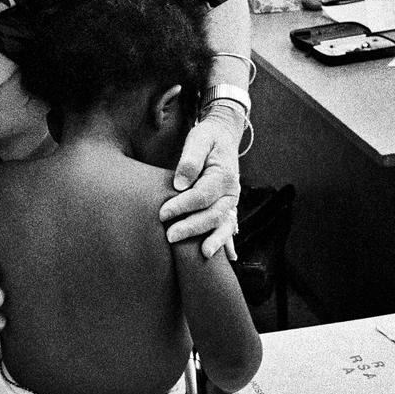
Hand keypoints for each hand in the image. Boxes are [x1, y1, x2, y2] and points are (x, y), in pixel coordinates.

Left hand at [159, 103, 242, 258]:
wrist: (223, 136)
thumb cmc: (207, 138)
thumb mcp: (198, 139)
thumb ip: (189, 160)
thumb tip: (180, 184)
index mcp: (224, 175)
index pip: (201, 195)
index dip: (181, 206)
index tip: (162, 213)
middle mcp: (232, 191)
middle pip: (212, 214)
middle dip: (191, 227)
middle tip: (170, 236)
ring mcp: (231, 201)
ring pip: (223, 224)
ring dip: (213, 239)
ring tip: (203, 254)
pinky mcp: (228, 207)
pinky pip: (229, 227)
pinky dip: (228, 241)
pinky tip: (229, 257)